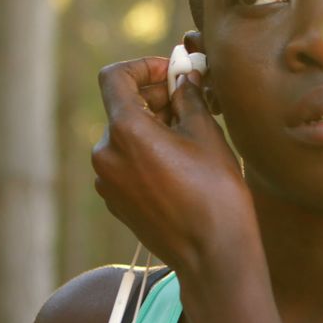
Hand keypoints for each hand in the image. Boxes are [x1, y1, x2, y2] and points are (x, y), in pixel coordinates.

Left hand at [91, 57, 257, 274]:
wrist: (212, 255)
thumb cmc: (216, 193)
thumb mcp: (207, 135)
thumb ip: (189, 99)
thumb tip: (184, 79)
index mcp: (126, 131)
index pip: (114, 77)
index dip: (143, 66)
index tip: (171, 73)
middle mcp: (106, 154)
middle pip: (122, 106)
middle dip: (155, 97)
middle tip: (192, 100)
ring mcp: (107, 180)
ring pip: (125, 135)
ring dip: (153, 125)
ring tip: (191, 135)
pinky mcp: (115, 201)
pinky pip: (125, 162)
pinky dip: (147, 152)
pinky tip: (180, 163)